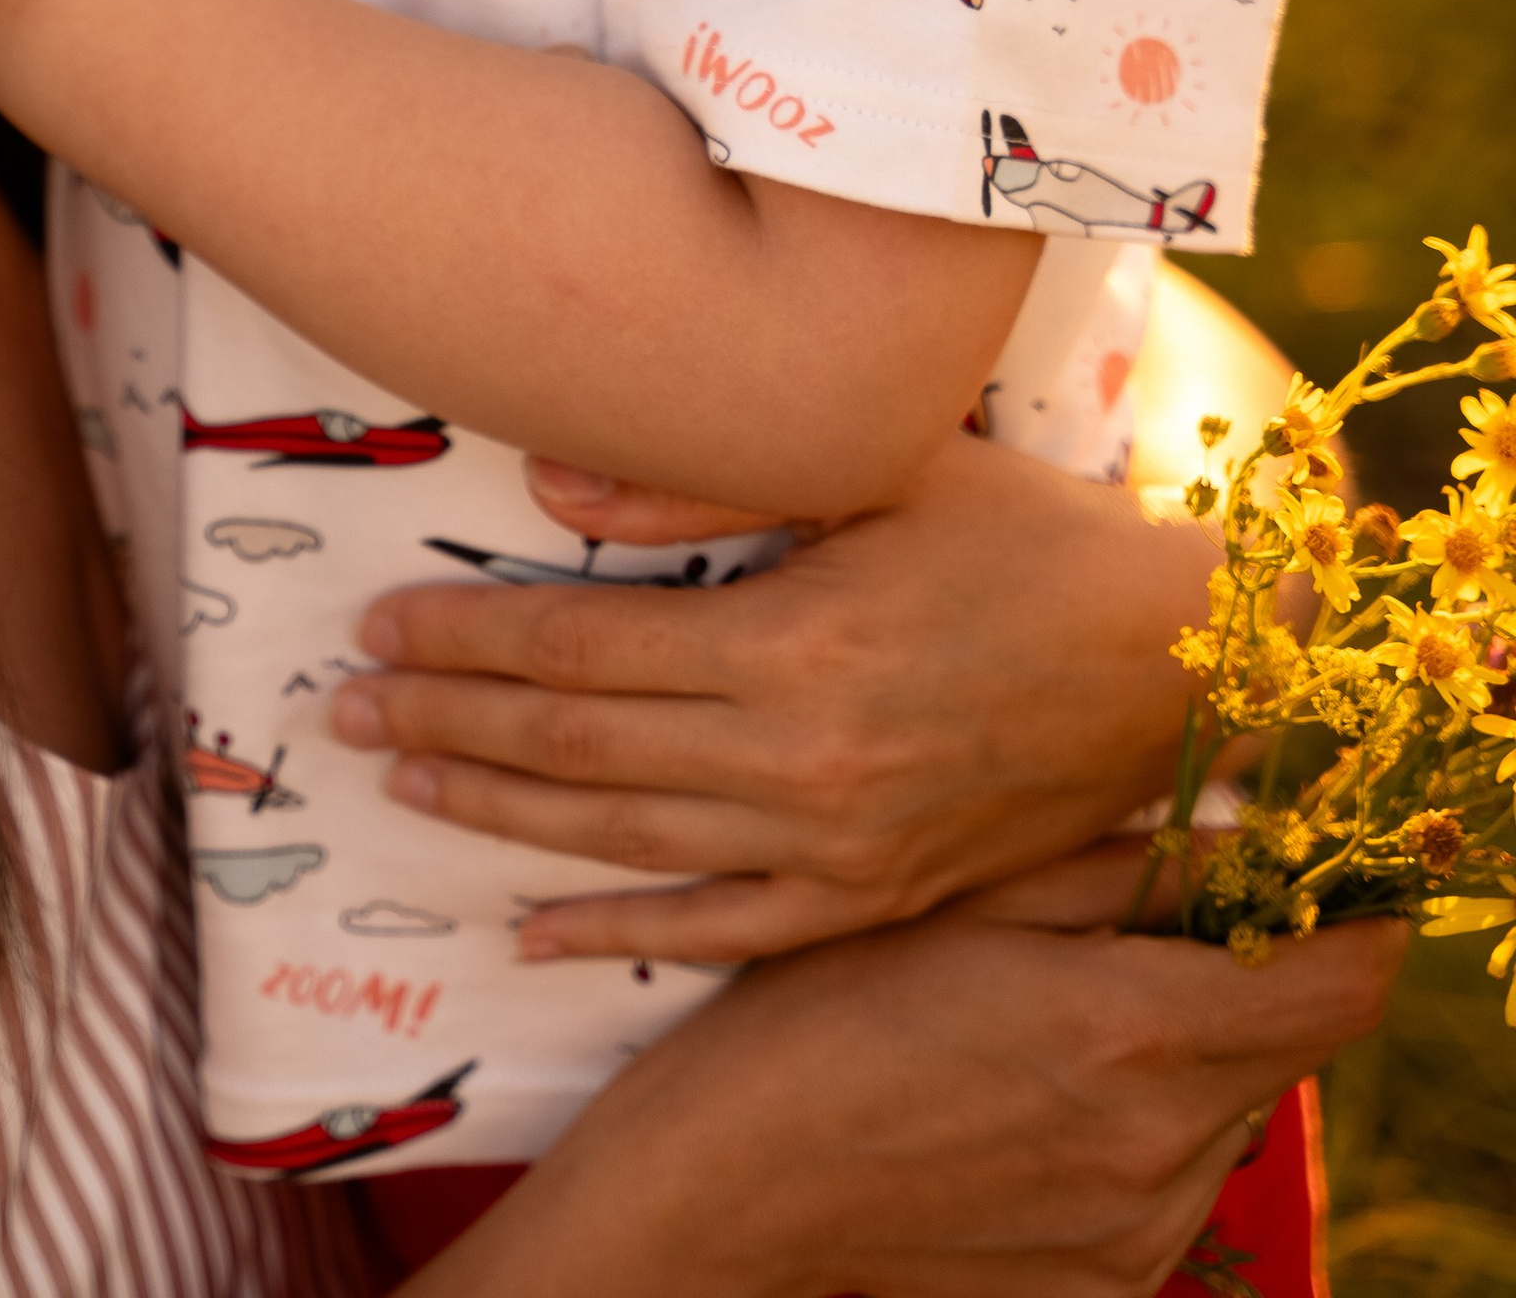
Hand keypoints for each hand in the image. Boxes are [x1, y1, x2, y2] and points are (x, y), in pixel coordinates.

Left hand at [338, 432, 1212, 962]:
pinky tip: (532, 929)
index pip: (578, 652)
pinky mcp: (872, 898)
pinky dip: (616, 929)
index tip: (379, 627)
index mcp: (791, 645)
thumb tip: (549, 487)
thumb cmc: (1025, 534)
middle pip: (575, 750)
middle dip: (445, 725)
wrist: (1181, 664)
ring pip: (624, 841)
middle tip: (343, 709)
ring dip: (496, 818)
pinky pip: (719, 931)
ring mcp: (835, 846)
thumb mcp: (877, 464)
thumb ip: (705, 477)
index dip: (465, 639)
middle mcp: (800, 761)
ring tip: (398, 786)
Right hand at [464, 844, 1400, 1297]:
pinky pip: (1172, 1183)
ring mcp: (1135, 1229)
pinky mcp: (1103, 1283)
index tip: (1318, 880)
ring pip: (1230, 1112)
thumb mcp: (972, 893)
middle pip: (1287, 1045)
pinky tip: (1035, 1089)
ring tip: (1064, 1010)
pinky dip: (1138, 1128)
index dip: (1349, 922)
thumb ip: (1126, 867)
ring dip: (1187, 1052)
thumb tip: (1256, 833)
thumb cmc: (833, 1001)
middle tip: (1151, 921)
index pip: (1338, 985)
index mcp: (1130, 1030)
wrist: (738, 1170)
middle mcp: (1157, 1147)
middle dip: (1248, 973)